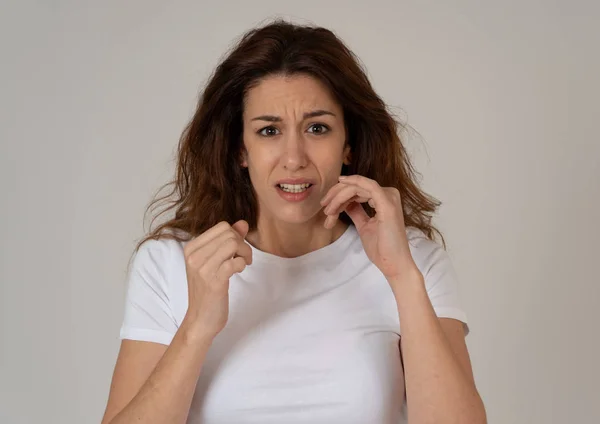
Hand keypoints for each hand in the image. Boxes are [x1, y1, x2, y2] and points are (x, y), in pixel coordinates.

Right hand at [182, 220, 251, 338]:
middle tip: (244, 258)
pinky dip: (242, 264)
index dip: (236, 236)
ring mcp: (202, 269)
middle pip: (229, 234)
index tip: (237, 251)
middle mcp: (193, 256)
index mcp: (191, 248)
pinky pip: (235, 262)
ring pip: (233, 244)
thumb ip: (228, 241)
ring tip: (243, 264)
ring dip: (245, 253)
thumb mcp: (215, 262)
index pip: (222, 226)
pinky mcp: (213, 281)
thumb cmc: (208, 290)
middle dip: (243, 244)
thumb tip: (242, 223)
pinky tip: (238, 272)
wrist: (200, 319)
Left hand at [320, 175, 418, 281]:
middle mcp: (389, 194)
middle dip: (336, 194)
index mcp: (384, 199)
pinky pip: (367, 186)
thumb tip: (345, 203)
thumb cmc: (381, 248)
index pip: (358, 190)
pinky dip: (350, 187)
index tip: (327, 208)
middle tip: (323, 205)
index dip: (340, 196)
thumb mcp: (364, 225)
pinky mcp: (387, 203)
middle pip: (357, 185)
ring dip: (339, 196)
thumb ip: (356, 212)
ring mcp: (389, 197)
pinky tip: (339, 191)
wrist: (393, 263)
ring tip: (329, 210)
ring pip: (357, 186)